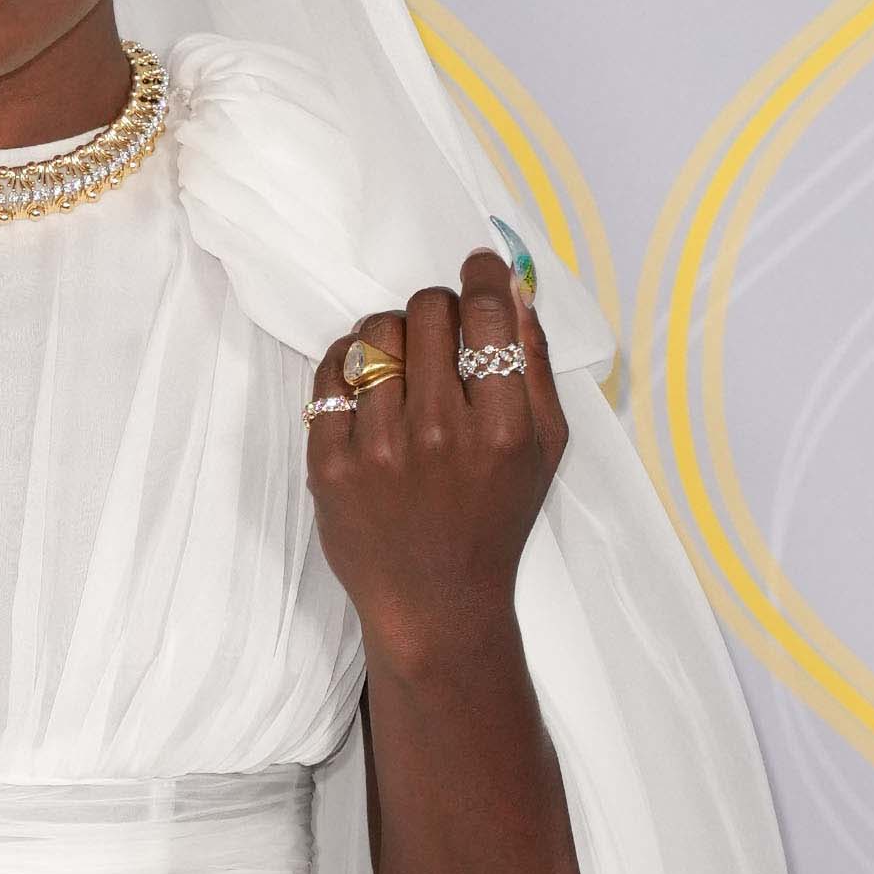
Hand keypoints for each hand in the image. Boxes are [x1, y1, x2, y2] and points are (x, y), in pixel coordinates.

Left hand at [303, 245, 565, 670]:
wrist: (435, 603)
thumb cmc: (494, 521)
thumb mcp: (543, 448)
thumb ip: (534, 365)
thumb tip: (513, 287)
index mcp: (503, 428)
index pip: (486, 313)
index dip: (481, 277)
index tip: (476, 271)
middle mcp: (441, 434)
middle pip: (427, 310)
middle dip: (437, 310)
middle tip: (440, 337)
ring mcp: (379, 450)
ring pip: (374, 331)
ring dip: (391, 333)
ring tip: (402, 364)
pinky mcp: (330, 464)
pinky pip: (331, 371)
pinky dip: (349, 365)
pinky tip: (369, 389)